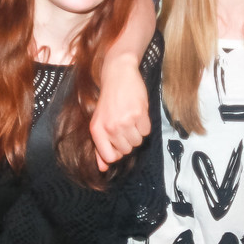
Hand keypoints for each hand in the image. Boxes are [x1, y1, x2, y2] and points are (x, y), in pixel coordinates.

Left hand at [91, 52, 149, 170]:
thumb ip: (100, 147)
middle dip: (128, 140)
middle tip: (124, 125)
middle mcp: (110, 127)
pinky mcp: (139, 114)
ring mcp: (125, 121)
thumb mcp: (98, 122)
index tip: (118, 142)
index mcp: (97, 130)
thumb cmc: (109, 100)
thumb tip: (102, 168)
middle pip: (126, 150)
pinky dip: (145, 125)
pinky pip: (146, 132)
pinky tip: (138, 114)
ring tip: (131, 118)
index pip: (110, 157)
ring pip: (138, 142)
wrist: (118, 75)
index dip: (117, 152)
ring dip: (137, 133)